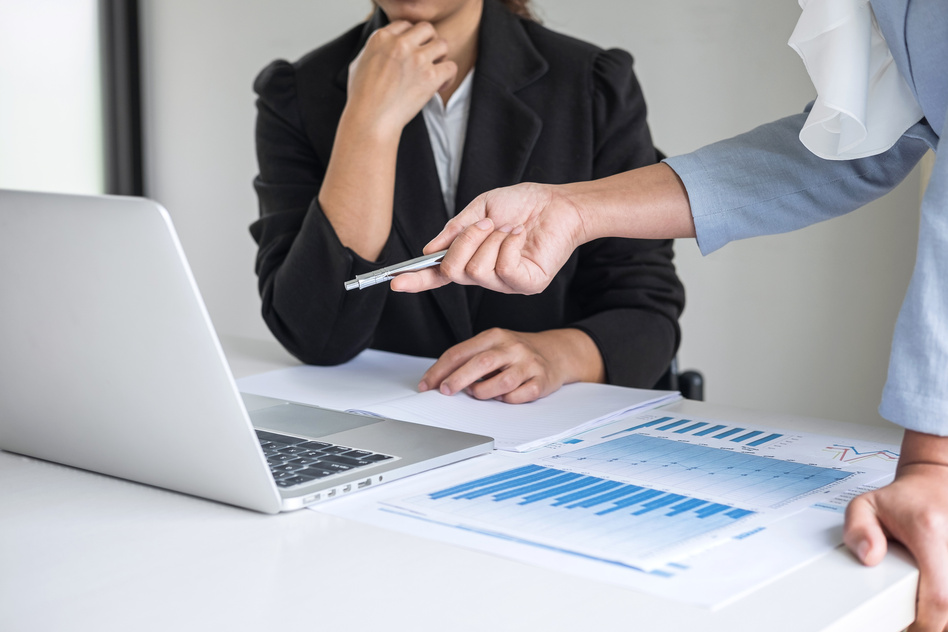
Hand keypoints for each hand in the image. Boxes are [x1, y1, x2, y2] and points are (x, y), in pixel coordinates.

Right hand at [346, 21, 456, 134]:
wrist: (370, 119)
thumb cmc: (361, 98)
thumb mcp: (358, 65)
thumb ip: (373, 50)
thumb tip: (381, 49)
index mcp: (381, 38)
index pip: (405, 25)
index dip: (411, 37)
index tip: (412, 50)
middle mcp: (400, 44)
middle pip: (427, 29)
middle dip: (429, 41)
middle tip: (427, 57)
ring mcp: (417, 59)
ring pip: (443, 44)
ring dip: (441, 57)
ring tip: (434, 71)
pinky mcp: (430, 76)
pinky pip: (451, 67)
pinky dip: (449, 77)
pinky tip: (440, 86)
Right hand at [391, 182, 587, 294]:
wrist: (559, 203)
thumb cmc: (524, 204)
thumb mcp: (482, 210)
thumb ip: (456, 230)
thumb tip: (429, 250)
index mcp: (472, 258)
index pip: (439, 275)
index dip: (417, 279)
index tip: (395, 281)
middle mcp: (487, 276)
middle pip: (453, 271)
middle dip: (464, 241)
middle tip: (487, 223)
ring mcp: (506, 284)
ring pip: (477, 270)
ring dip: (492, 240)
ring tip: (510, 228)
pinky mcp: (527, 285)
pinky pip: (503, 269)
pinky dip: (510, 245)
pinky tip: (521, 235)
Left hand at [418, 328, 604, 403]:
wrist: (556, 352)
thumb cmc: (516, 353)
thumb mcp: (493, 346)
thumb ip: (470, 360)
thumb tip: (440, 381)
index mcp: (494, 336)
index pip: (460, 351)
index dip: (440, 370)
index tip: (427, 385)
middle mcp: (512, 347)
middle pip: (480, 363)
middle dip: (458, 379)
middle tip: (446, 391)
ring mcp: (528, 363)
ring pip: (501, 383)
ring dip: (484, 392)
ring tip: (480, 393)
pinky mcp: (541, 380)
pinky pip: (519, 396)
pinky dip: (508, 400)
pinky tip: (505, 396)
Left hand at [844, 430, 947, 631]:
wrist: (933, 486)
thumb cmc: (901, 500)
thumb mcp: (865, 505)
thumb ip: (857, 529)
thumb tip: (869, 556)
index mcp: (928, 531)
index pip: (940, 596)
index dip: (927, 623)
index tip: (912, 628)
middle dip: (935, 624)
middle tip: (913, 623)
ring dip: (943, 617)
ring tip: (924, 613)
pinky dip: (947, 607)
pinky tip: (937, 607)